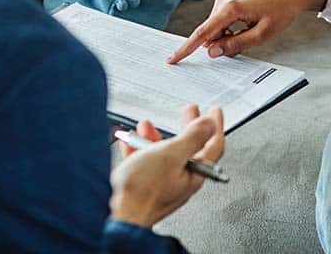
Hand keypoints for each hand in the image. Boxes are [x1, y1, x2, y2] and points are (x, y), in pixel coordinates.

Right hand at [110, 104, 224, 227]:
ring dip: (157, 136)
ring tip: (147, 125)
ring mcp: (161, 186)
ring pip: (164, 155)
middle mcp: (180, 182)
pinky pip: (144, 165)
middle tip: (188, 112)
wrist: (116, 218)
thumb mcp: (171, 155)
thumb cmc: (142, 192)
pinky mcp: (142, 189)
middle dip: (187, 127)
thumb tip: (209, 125)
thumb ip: (192, 138)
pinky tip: (130, 142)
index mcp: (194, 174)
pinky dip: (139, 149)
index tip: (214, 112)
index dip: (215, 126)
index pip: (213, 147)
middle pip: (189, 149)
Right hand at [166, 0, 328, 62]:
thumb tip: (212, 52)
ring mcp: (224, 1)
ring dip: (228, 38)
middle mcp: (223, 2)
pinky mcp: (227, 4)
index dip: (186, 49)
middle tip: (248, 38)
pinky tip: (248, 27)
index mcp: (230, 9)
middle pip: (210, 34)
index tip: (172, 59)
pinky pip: (221, 25)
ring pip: (216, 31)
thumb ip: (236, 45)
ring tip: (252, 30)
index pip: (202, 34)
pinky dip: (230, 32)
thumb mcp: (262, 35)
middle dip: (222, 44)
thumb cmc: (280, 12)